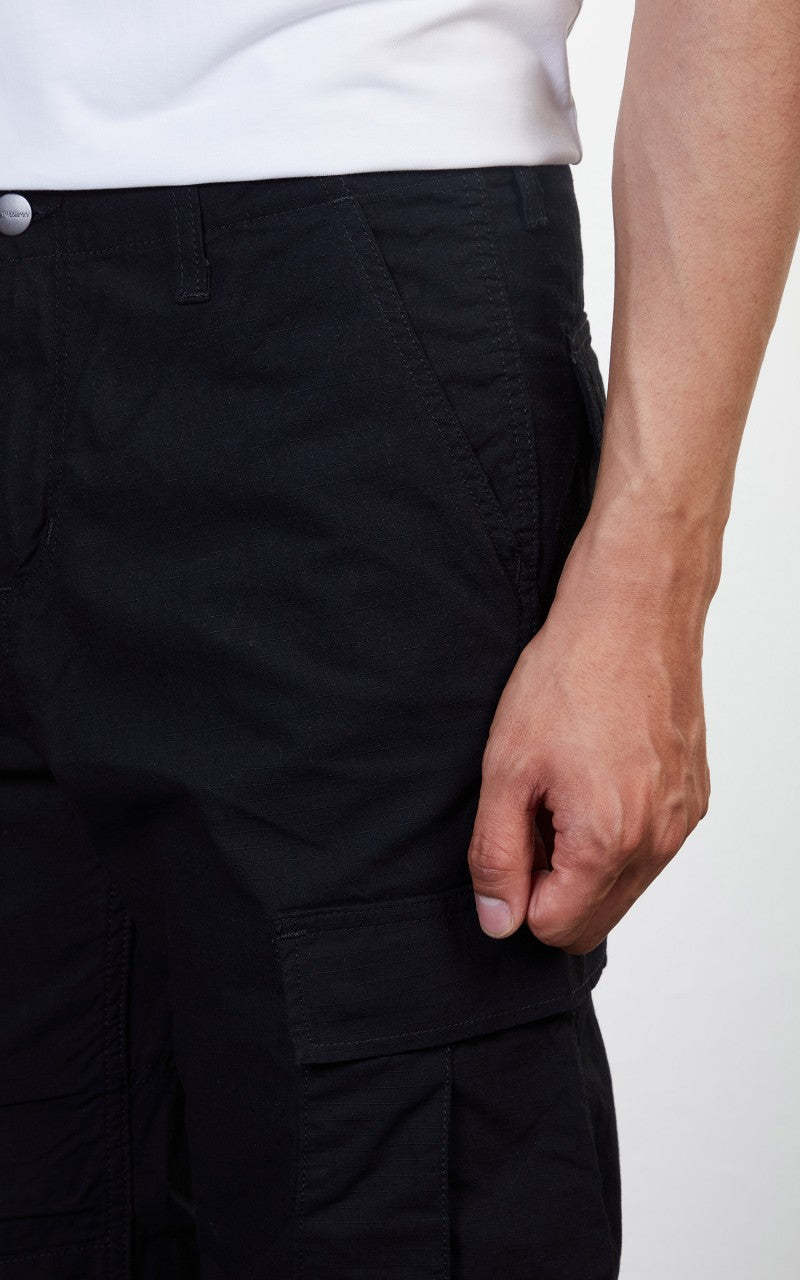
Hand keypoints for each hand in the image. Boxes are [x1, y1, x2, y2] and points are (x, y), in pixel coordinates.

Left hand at [468, 508, 714, 953]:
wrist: (633, 612)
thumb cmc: (571, 676)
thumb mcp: (507, 769)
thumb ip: (497, 855)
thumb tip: (497, 920)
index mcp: (610, 843)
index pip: (555, 930)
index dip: (517, 894)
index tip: (510, 836)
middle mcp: (658, 843)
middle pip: (593, 921)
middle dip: (551, 886)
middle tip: (531, 815)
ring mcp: (683, 822)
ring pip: (622, 888)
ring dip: (582, 862)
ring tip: (562, 790)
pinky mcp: (694, 799)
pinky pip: (649, 851)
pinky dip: (615, 835)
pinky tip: (595, 775)